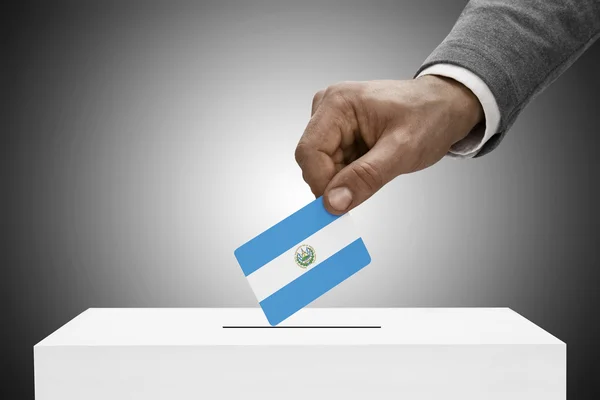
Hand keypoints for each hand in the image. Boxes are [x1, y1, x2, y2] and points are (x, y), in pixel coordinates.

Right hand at [294, 76, 483, 213]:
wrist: (446, 106)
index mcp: (338, 103)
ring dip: (346, 179)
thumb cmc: (430, 116)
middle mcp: (328, 108)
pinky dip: (350, 175)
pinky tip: (373, 166)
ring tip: (378, 168)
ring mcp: (333, 121)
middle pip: (313, 161)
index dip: (321, 183)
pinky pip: (334, 165)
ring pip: (322, 167)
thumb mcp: (402, 150)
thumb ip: (365, 177)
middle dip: (336, 182)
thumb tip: (333, 202)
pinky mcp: (339, 133)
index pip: (309, 152)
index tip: (340, 205)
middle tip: (367, 186)